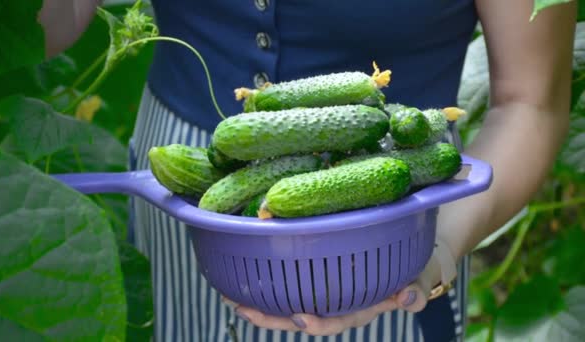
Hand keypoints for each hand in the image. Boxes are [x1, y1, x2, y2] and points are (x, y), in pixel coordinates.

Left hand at [222, 254, 442, 335]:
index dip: (317, 322)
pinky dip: (271, 284)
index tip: (298, 317)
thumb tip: (410, 298)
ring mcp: (330, 293)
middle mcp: (342, 304)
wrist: (419, 256)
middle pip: (302, 317)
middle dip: (270, 317)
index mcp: (363, 308)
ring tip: (230, 294)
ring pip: (291, 303)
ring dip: (261, 303)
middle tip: (241, 308)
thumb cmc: (421, 268)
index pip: (336, 320)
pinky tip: (248, 277)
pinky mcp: (323, 279)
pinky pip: (294, 284)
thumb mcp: (425, 276)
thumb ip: (418, 287)